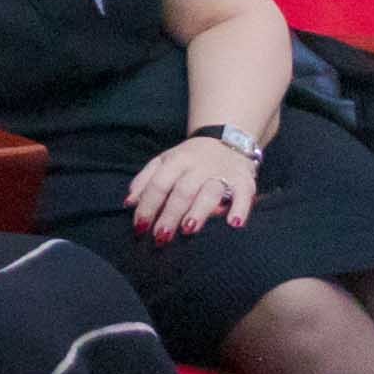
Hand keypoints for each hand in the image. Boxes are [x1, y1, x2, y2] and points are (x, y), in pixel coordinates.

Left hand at [126, 135, 259, 238]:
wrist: (228, 137)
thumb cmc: (190, 158)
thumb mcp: (164, 161)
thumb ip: (145, 180)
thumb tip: (129, 203)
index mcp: (176, 161)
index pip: (158, 184)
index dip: (148, 206)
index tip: (140, 228)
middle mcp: (198, 166)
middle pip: (182, 191)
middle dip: (170, 214)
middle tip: (161, 236)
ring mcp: (222, 172)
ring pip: (210, 192)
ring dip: (199, 210)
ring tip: (189, 228)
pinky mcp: (244, 180)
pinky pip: (243, 194)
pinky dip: (241, 208)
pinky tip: (234, 223)